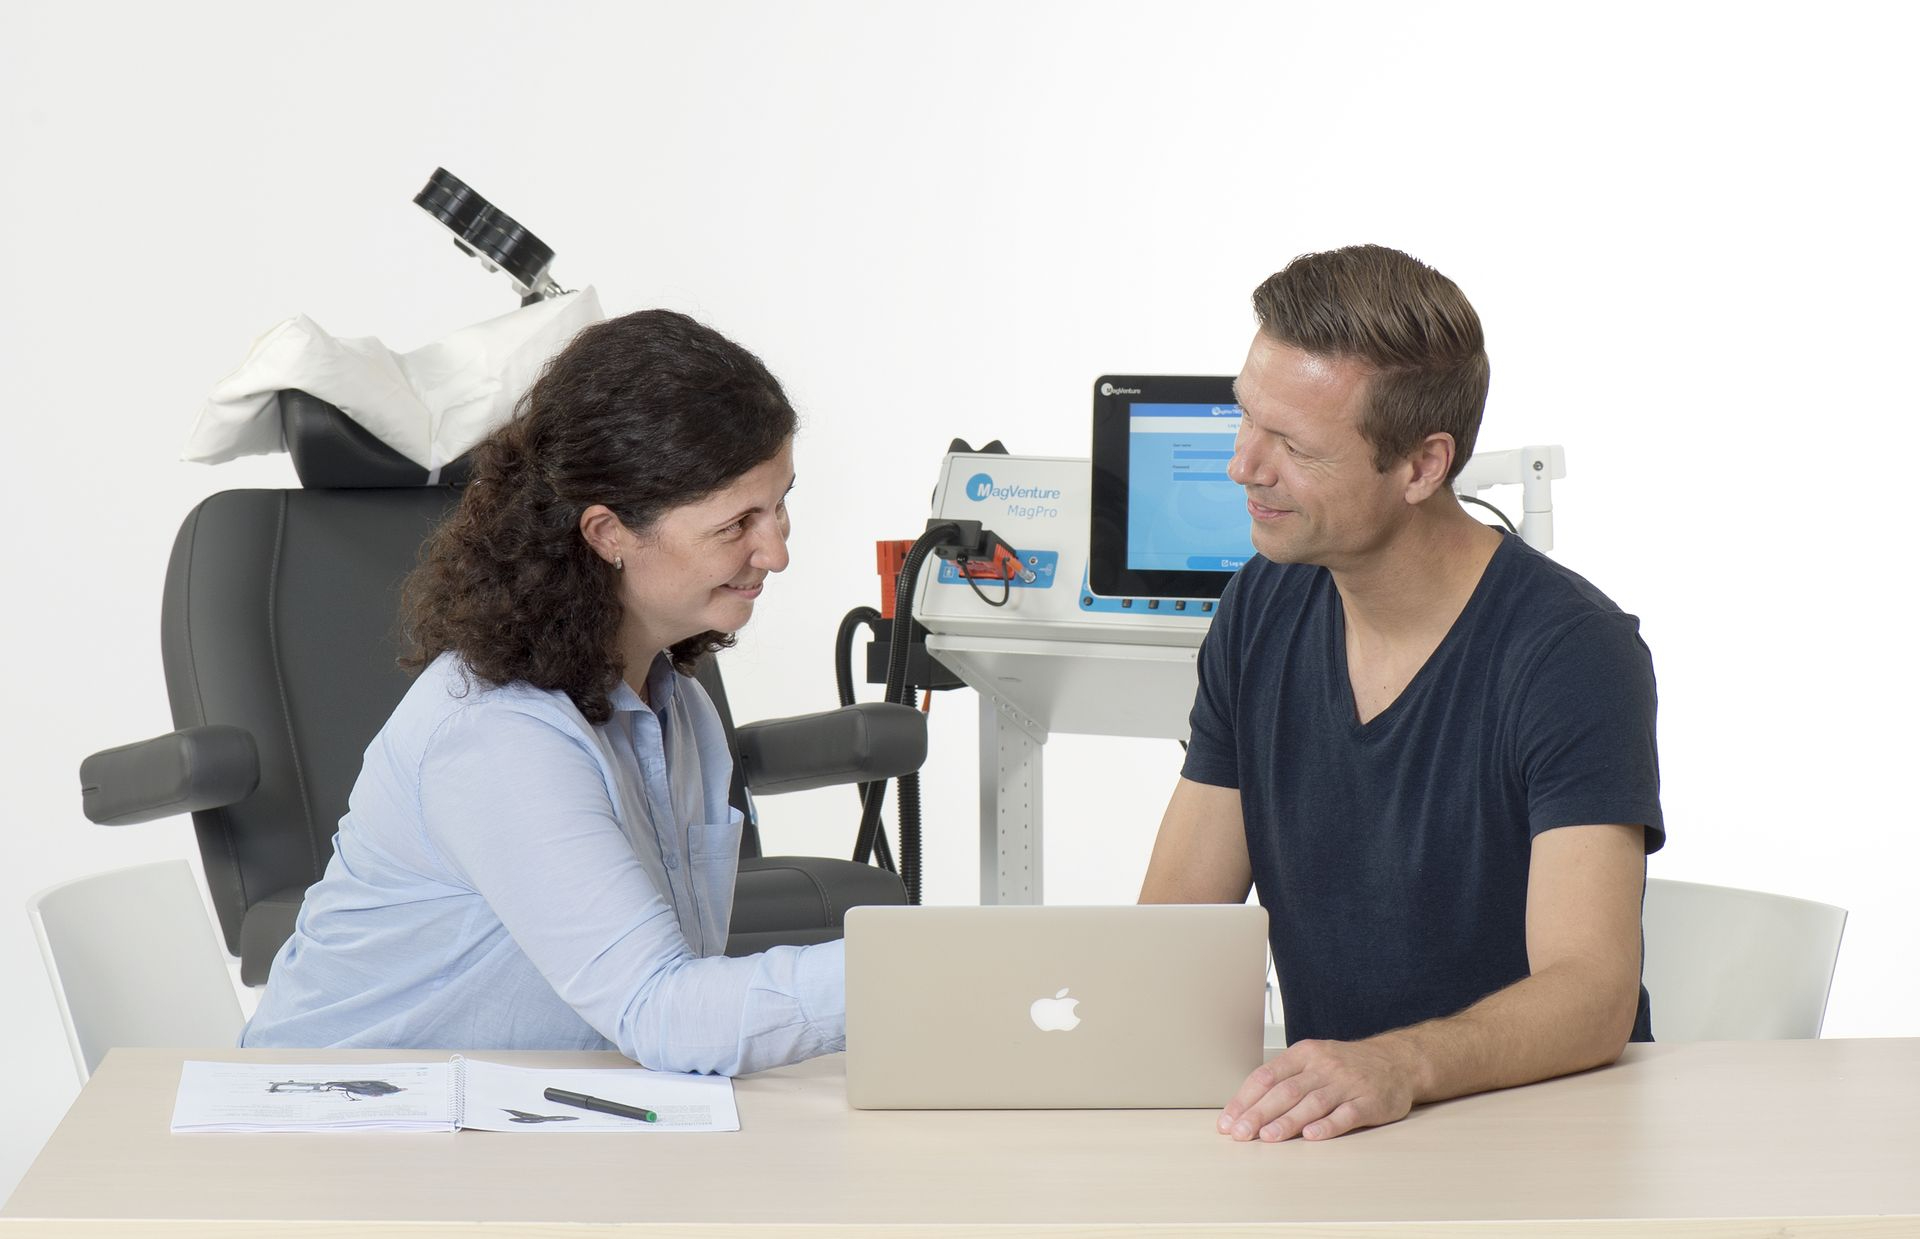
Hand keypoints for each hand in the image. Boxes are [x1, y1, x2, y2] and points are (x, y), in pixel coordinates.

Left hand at [1218, 1036, 1418, 1141]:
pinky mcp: (1370, 1101)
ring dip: (1288, 1121)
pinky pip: (1347, 1114)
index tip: (1228, 1120)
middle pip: (1286, 1091)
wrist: (1397, 1061)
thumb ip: (1283, 1079)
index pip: (1267, 1075)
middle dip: (1259, 1114)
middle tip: (1240, 1133)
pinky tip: (1312, 1136)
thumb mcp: (1312, 1060)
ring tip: (1268, 1137)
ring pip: (1312, 1103)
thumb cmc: (1346, 1065)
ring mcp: (1347, 1083)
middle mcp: (1323, 1066)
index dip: (1245, 1099)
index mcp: (1304, 1054)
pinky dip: (1328, 1125)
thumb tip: (1245, 1107)